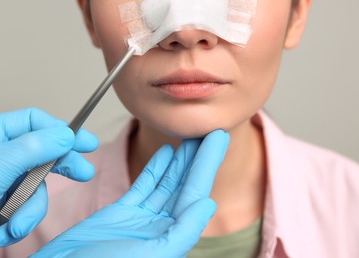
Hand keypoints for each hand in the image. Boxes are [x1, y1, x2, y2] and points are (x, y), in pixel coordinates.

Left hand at [0, 108, 97, 245]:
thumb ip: (30, 150)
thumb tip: (65, 134)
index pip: (33, 121)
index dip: (60, 130)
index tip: (83, 142)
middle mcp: (1, 156)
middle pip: (42, 151)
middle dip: (60, 167)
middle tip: (84, 173)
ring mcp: (3, 180)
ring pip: (35, 186)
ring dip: (31, 208)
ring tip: (16, 225)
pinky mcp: (4, 203)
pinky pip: (26, 207)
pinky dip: (21, 221)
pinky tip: (7, 230)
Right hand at [32, 130, 229, 257]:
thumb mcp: (151, 254)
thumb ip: (183, 231)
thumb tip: (207, 204)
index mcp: (172, 235)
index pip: (196, 192)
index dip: (208, 163)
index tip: (218, 137)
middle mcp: (161, 226)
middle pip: (184, 185)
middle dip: (197, 157)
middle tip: (208, 131)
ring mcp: (142, 218)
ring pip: (166, 183)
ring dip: (179, 160)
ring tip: (189, 138)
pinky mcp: (122, 213)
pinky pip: (144, 186)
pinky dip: (154, 169)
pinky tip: (165, 153)